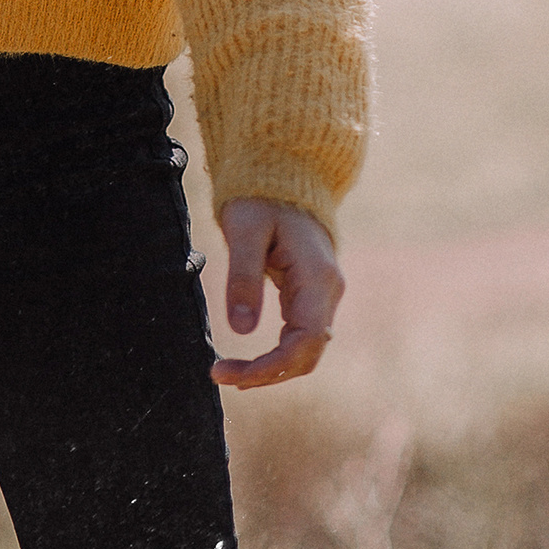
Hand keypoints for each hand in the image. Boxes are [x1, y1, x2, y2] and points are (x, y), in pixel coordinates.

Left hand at [210, 197, 343, 388]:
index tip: (233, 375)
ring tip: (228, 371)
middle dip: (267, 373)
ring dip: (270, 367)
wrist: (282, 174)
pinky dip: (275, 352)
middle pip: (307, 354)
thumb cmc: (261, 197)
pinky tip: (246, 357)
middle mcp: (327, 291)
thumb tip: (242, 331)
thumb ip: (243, 277)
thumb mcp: (244, 230)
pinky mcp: (310, 295)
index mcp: (317, 278)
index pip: (305, 342)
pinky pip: (298, 336)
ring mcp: (322, 294)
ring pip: (304, 349)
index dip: (272, 367)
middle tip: (220, 374)